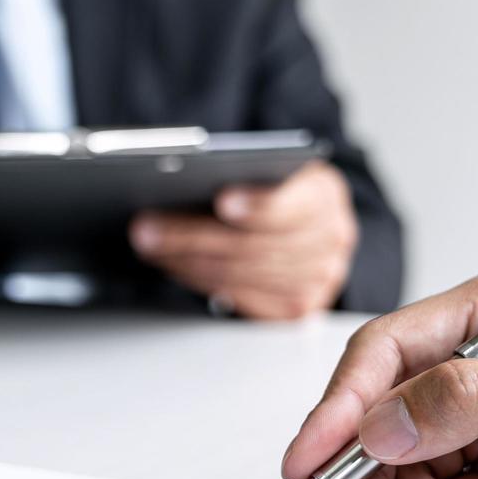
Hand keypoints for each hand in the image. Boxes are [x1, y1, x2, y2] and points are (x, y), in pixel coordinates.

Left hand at [129, 160, 358, 320]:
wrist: (307, 230)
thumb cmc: (276, 190)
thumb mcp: (270, 170)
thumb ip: (242, 173)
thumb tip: (183, 178)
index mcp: (325, 194)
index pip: (293, 204)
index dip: (258, 204)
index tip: (221, 200)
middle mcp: (331, 239)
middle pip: (255, 245)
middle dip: (194, 236)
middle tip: (147, 227)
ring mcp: (318, 279)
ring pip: (241, 274)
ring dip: (187, 259)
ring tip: (149, 244)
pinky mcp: (296, 308)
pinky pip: (241, 298)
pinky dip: (200, 280)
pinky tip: (172, 264)